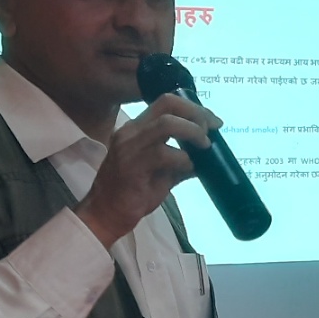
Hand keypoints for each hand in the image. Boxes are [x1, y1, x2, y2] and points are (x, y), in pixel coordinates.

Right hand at [75, 94, 222, 245]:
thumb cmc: (132, 194)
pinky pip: (163, 153)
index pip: (166, 102)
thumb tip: (207, 157)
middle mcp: (130, 131)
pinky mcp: (131, 165)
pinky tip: (190, 167)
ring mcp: (129, 146)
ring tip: (204, 146)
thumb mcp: (162, 173)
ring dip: (192, 132)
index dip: (193, 107)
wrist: (105, 215)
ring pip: (166, 124)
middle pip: (167, 104)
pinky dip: (183, 158)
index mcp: (136, 129)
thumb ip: (181, 161)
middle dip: (196, 113)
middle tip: (212, 129)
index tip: (212, 121)